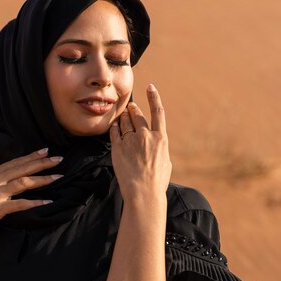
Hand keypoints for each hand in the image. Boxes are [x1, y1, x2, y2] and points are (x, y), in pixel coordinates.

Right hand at [0, 149, 63, 247]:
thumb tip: (9, 179)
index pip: (14, 162)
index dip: (31, 156)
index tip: (46, 150)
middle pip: (22, 168)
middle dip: (42, 162)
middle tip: (59, 158)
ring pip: (24, 183)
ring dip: (43, 179)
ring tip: (58, 177)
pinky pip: (21, 204)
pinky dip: (36, 202)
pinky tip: (48, 202)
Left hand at [109, 84, 171, 200]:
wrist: (143, 192)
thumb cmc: (157, 182)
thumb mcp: (166, 163)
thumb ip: (160, 149)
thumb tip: (158, 146)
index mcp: (160, 138)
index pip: (158, 112)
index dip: (154, 97)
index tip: (151, 87)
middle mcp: (145, 136)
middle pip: (138, 115)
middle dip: (134, 109)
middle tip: (131, 107)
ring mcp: (131, 141)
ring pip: (125, 122)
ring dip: (124, 117)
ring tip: (123, 116)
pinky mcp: (118, 147)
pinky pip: (114, 132)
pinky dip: (115, 127)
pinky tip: (114, 126)